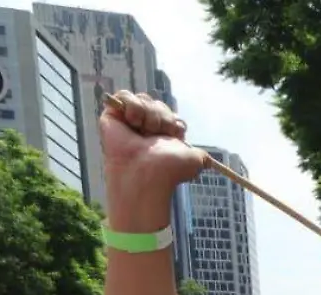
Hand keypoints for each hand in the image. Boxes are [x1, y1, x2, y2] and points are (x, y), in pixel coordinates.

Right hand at [99, 91, 206, 222]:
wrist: (145, 172)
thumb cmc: (168, 169)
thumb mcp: (195, 160)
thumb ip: (201, 156)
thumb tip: (209, 162)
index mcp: (162, 137)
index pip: (171, 116)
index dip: (174, 123)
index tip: (173, 135)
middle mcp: (145, 128)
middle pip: (159, 105)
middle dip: (163, 117)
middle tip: (158, 135)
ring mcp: (128, 122)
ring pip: (144, 99)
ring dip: (150, 114)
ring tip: (144, 131)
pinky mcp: (112, 116)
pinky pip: (125, 95)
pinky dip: (133, 106)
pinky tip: (133, 122)